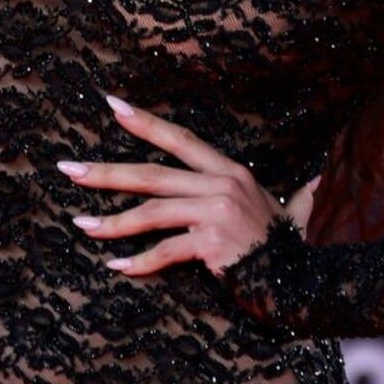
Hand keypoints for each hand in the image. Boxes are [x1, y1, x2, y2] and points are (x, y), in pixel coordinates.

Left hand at [57, 92, 320, 278]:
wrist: (301, 278)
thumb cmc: (283, 244)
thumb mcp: (275, 208)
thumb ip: (275, 191)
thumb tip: (315, 178)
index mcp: (229, 170)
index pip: (180, 139)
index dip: (145, 122)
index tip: (112, 105)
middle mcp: (222, 183)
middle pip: (152, 173)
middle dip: (106, 172)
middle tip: (68, 168)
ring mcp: (216, 211)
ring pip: (152, 211)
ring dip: (113, 221)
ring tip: (82, 225)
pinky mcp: (213, 241)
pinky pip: (166, 250)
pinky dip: (140, 261)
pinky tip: (118, 266)